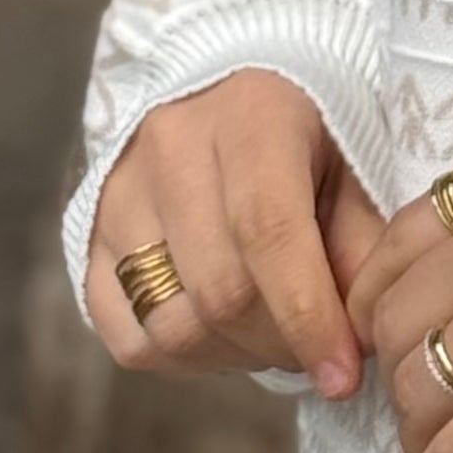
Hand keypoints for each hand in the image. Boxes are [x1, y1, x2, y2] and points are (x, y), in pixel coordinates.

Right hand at [87, 71, 385, 393]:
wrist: (226, 76)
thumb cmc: (307, 121)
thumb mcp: (353, 158)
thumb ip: (364, 240)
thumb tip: (362, 333)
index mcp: (250, 116)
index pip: (268, 232)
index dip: (309, 317)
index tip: (344, 376)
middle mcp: (169, 149)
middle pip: (220, 292)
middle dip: (281, 344)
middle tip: (320, 348)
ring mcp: (117, 193)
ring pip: (170, 324)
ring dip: (234, 356)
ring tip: (275, 339)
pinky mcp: (88, 234)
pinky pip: (125, 336)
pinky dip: (181, 358)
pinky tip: (222, 335)